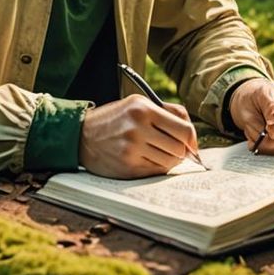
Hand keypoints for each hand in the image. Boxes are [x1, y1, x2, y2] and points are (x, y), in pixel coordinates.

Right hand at [79, 94, 199, 176]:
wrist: (80, 136)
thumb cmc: (114, 119)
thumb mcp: (137, 103)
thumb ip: (167, 112)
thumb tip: (192, 132)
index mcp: (143, 109)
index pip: (184, 129)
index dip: (192, 140)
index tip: (192, 144)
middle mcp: (137, 128)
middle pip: (179, 149)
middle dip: (182, 151)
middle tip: (175, 150)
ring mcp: (132, 149)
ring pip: (170, 162)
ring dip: (169, 160)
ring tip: (158, 153)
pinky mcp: (127, 167)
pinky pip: (156, 171)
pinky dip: (157, 167)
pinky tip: (147, 159)